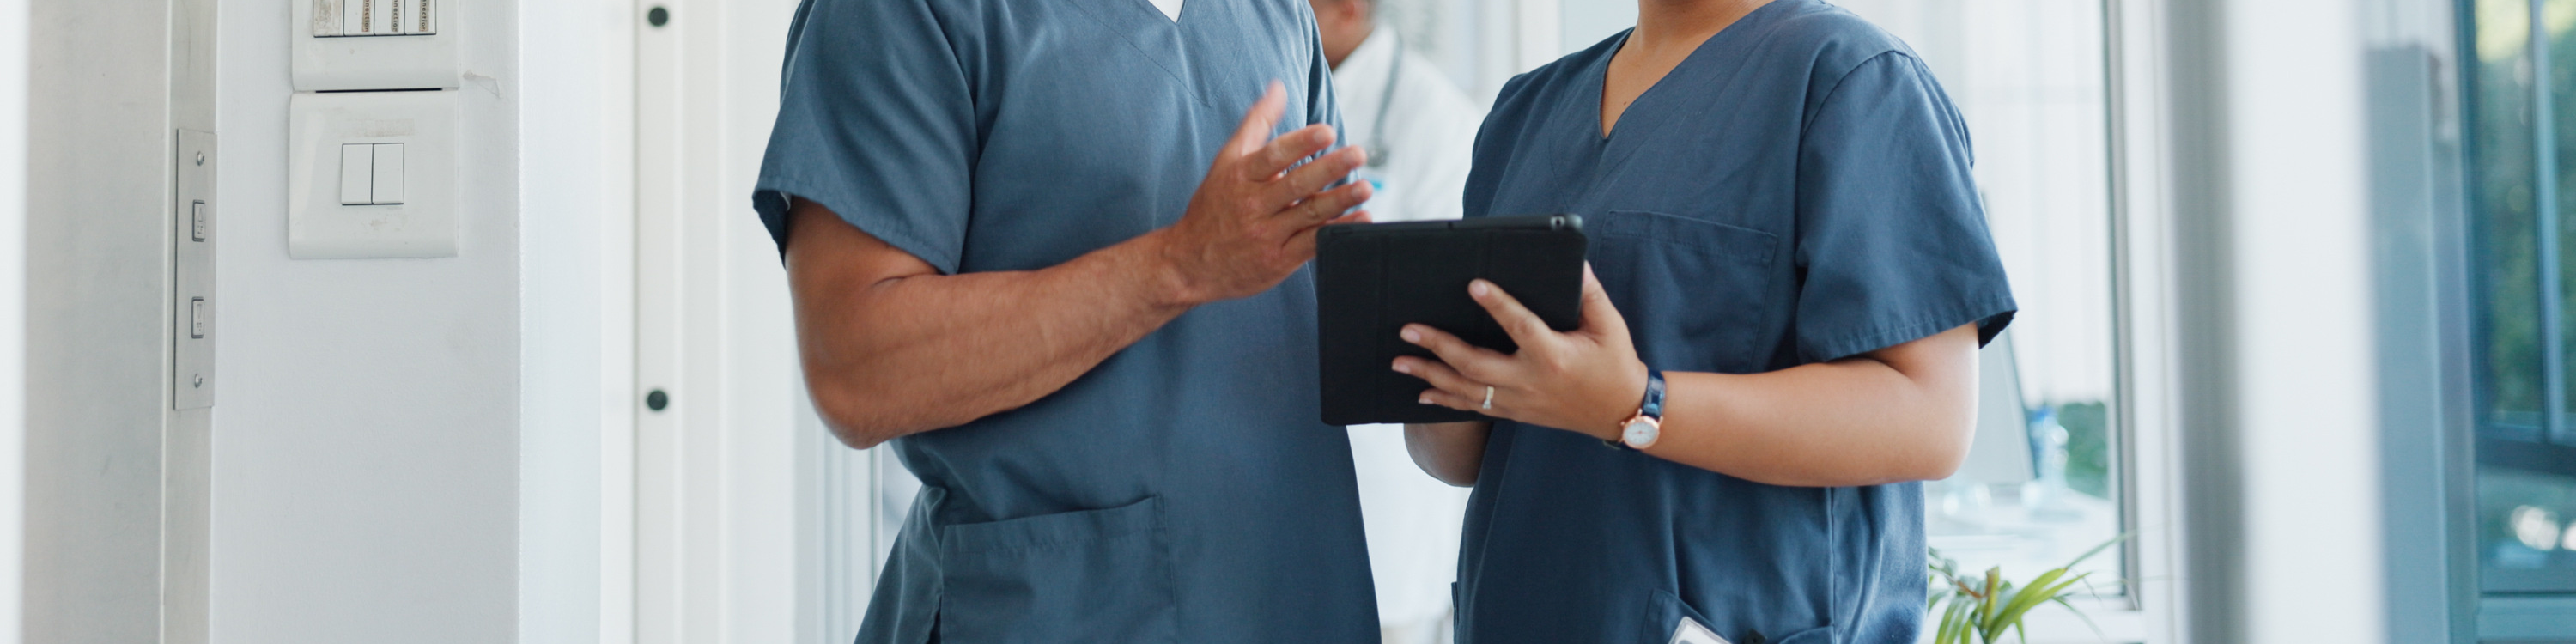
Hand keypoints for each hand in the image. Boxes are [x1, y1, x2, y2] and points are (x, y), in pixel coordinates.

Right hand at [1152, 81, 1372, 304]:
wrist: (1190, 262)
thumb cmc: (1214, 205)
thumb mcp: (1227, 161)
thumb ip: (1257, 123)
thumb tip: (1278, 87)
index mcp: (1241, 177)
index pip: (1273, 156)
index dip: (1300, 143)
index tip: (1326, 132)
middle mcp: (1254, 205)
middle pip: (1296, 184)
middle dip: (1330, 168)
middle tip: (1358, 154)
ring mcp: (1266, 234)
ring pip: (1309, 214)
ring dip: (1340, 200)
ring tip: (1366, 187)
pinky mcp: (1279, 260)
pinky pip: (1313, 244)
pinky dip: (1339, 231)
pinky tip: (1362, 218)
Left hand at [1392, 265, 1647, 439]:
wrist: (1621, 412)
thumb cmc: (1615, 362)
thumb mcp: (1609, 325)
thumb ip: (1590, 293)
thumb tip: (1575, 260)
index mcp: (1554, 355)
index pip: (1520, 326)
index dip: (1497, 304)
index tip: (1473, 284)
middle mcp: (1531, 381)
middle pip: (1475, 365)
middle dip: (1439, 347)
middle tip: (1408, 330)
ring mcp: (1520, 401)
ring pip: (1467, 390)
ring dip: (1430, 375)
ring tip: (1399, 361)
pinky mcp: (1516, 413)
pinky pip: (1474, 408)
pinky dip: (1445, 401)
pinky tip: (1422, 392)